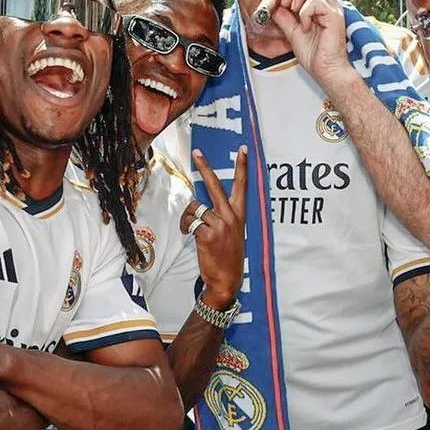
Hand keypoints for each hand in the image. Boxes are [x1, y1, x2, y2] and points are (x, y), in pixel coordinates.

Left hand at [184, 146, 247, 310]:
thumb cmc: (228, 256)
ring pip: (195, 207)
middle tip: (197, 152)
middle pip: (215, 185)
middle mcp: (231, 216)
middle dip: (205, 167)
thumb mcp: (233, 232)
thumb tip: (202, 205)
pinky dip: (186, 227)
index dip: (242, 166)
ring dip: (188, 216)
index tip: (243, 149)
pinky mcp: (207, 234)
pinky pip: (190, 222)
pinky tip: (189, 235)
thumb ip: (223, 216)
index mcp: (239, 214)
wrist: (227, 279)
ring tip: (190, 227)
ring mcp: (219, 225)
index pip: (242, 185)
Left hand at [266, 0, 352, 86]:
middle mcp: (328, 3)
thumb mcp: (291, 32)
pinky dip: (305, 12)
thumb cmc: (314, 54)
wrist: (325, 70)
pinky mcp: (335, 15)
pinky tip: (306, 26)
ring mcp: (332, 8)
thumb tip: (272, 3)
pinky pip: (316, 1)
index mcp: (318, 6)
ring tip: (294, 11)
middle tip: (284, 5)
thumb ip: (283, 16)